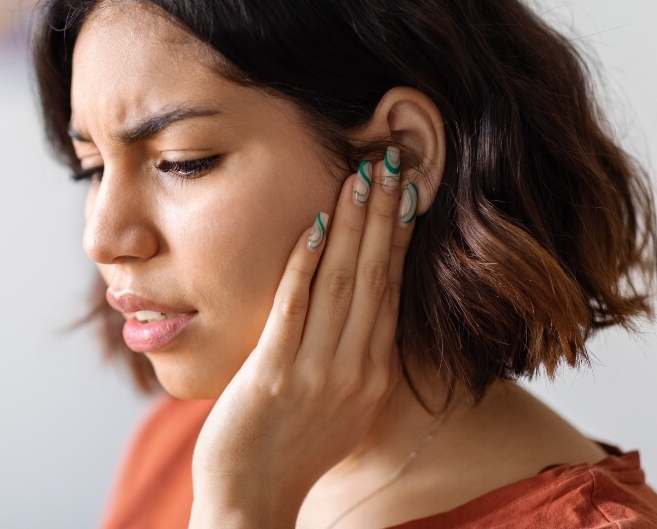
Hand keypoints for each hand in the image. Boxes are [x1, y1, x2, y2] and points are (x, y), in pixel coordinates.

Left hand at [189, 149, 417, 527]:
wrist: (252, 500)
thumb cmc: (288, 452)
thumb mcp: (338, 407)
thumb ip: (350, 360)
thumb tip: (357, 316)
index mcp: (373, 375)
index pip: (392, 291)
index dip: (398, 237)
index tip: (404, 192)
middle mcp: (356, 371)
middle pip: (376, 278)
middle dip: (383, 216)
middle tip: (390, 163)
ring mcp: (318, 373)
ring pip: (343, 284)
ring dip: (352, 226)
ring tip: (360, 177)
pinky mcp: (276, 375)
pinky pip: (295, 309)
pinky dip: (306, 265)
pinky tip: (313, 226)